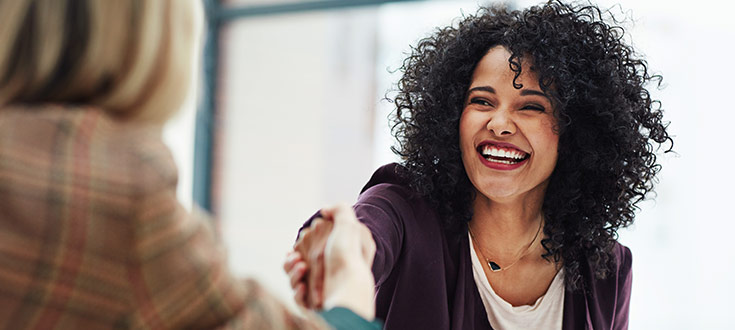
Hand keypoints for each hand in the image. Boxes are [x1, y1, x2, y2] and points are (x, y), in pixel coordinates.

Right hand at [284, 204, 375, 319]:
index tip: (303, 238)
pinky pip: (298, 297)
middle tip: (297, 258)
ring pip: (294, 279)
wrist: (348, 288)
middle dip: (292, 259)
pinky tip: (303, 286)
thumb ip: (339, 210)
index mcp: (336, 255)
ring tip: (301, 268)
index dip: (304, 242)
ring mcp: (321, 289)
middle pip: (298, 262)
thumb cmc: (348, 257)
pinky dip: (298, 291)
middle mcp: (328, 272)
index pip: (312, 246)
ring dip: (292, 272)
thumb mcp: (349, 225)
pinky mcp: (314, 304)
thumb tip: (325, 209)